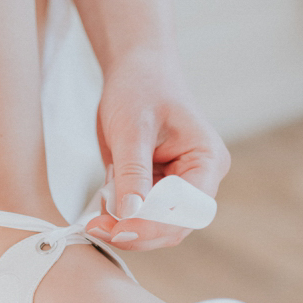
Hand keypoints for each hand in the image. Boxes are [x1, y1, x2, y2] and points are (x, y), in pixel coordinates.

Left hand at [85, 48, 229, 249]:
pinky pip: (141, 216)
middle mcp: (199, 179)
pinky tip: (101, 207)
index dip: (154, 225)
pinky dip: (120, 218)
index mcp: (207, 160)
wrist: (134, 70)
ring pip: (155, 227)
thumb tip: (130, 214)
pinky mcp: (158, 189)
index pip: (188, 210)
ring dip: (125, 228)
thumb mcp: (132, 129)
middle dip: (136, 232)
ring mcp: (179, 187)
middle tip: (96, 228)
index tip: (118, 228)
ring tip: (95, 219)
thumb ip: (133, 173)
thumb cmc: (140, 88)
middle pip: (173, 226)